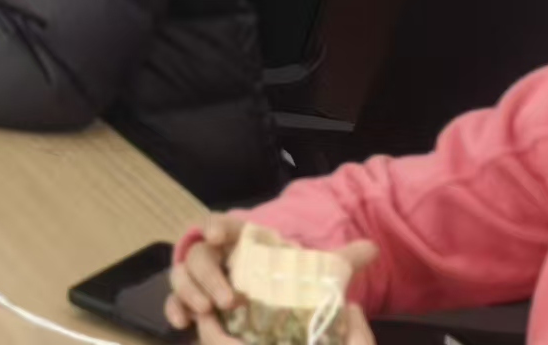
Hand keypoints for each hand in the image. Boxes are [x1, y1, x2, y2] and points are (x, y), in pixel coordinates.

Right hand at [165, 215, 378, 342]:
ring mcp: (200, 279)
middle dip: (208, 275)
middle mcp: (216, 256)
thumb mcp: (314, 271)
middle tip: (228, 300)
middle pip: (199, 255)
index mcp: (241, 241)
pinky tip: (181, 323)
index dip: (217, 225)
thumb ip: (341, 261)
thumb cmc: (285, 278)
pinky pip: (175, 302)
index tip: (217, 235)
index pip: (224, 225)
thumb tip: (373, 248)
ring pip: (180, 277)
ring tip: (208, 311)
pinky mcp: (193, 302)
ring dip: (189, 292)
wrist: (268, 298)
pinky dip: (174, 309)